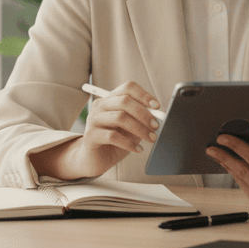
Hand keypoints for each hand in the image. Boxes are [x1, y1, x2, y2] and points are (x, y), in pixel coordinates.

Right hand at [30, 80, 161, 180]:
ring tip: (151, 139)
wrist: (96, 159)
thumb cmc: (116, 141)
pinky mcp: (90, 135)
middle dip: (144, 114)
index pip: (128, 88)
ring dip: (140, 129)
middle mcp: (100, 106)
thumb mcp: (131, 127)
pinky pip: (112, 136)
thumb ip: (141, 119)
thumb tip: (158, 114)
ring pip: (120, 117)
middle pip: (124, 101)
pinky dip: (129, 143)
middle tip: (156, 126)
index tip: (157, 106)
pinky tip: (137, 149)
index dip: (144, 95)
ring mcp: (93, 120)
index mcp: (111, 99)